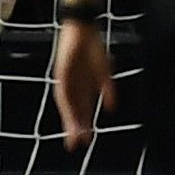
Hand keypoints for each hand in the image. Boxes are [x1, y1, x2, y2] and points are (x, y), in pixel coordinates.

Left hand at [52, 20, 115, 147]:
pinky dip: (69, 103)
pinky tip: (71, 112)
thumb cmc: (93, 48)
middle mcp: (73, 88)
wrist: (82, 30)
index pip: (82, 111)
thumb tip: (112, 108)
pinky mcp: (61, 74)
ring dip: (71, 120)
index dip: (84, 125)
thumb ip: (108, 90)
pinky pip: (65, 91)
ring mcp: (66, 81)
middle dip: (76, 127)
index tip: (86, 140)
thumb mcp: (104, 71)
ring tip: (74, 134)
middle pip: (74, 112)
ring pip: (68, 105)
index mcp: (82, 88)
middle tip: (77, 144)